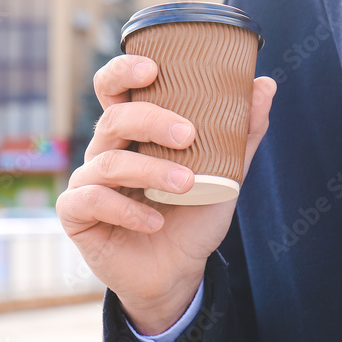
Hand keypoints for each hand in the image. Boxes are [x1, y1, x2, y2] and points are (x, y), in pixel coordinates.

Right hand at [57, 55, 276, 333]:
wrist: (178, 272)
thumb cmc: (193, 217)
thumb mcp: (225, 176)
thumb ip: (242, 134)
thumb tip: (265, 85)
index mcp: (134, 133)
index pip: (116, 90)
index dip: (123, 71)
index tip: (153, 68)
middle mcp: (106, 150)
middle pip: (114, 117)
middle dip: (152, 120)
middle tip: (189, 135)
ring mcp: (88, 181)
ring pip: (108, 161)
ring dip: (149, 170)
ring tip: (186, 184)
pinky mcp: (76, 215)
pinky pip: (91, 200)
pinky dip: (127, 210)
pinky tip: (155, 223)